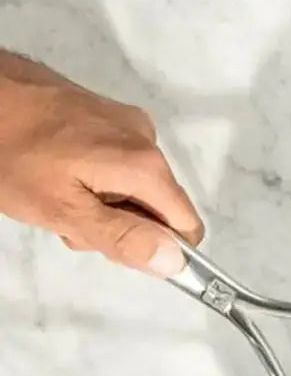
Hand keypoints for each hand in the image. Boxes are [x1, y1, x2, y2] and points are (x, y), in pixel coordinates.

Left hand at [0, 51, 202, 275]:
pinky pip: (119, 163)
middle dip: (122, 224)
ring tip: (57, 191)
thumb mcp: (63, 210)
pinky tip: (59, 170)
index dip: (159, 249)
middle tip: (71, 217)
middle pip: (160, 208)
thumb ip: (123, 238)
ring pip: (137, 188)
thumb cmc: (11, 152)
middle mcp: (147, 139)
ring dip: (104, 203)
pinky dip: (95, 177)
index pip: (187, 229)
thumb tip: (174, 262)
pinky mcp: (105, 112)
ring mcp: (126, 121)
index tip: (115, 247)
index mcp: (146, 166)